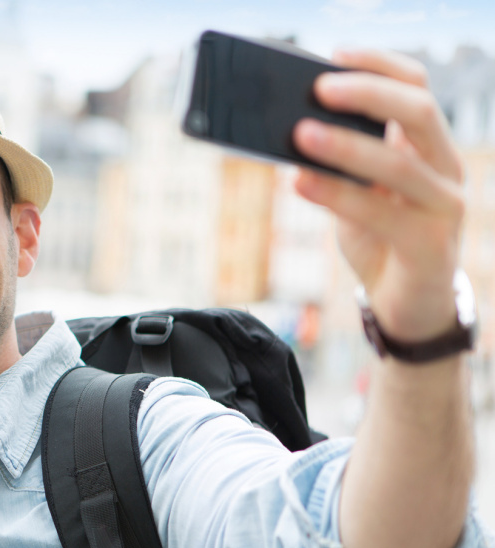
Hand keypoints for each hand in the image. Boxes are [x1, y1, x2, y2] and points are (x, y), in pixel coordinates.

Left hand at [292, 48, 464, 342]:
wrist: (408, 308)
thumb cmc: (381, 242)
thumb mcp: (356, 195)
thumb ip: (337, 166)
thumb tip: (288, 133)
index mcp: (428, 148)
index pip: (417, 87)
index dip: (378, 64)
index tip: (333, 54)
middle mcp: (445, 169)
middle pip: (419, 111)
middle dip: (367, 93)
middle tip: (316, 89)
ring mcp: (444, 207)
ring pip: (399, 163)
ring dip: (345, 145)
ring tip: (299, 135)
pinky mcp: (430, 246)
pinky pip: (382, 214)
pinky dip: (338, 195)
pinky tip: (300, 183)